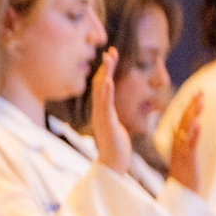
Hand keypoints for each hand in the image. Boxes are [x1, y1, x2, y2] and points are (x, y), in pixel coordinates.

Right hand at [89, 49, 131, 174]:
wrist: (113, 164)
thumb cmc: (116, 146)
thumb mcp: (116, 124)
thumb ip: (113, 114)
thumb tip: (114, 107)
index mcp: (102, 110)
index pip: (103, 85)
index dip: (107, 69)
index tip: (112, 54)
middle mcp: (99, 111)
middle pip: (100, 84)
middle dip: (106, 67)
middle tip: (110, 51)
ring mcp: (101, 117)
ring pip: (101, 91)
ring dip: (105, 74)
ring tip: (109, 60)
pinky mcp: (106, 124)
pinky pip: (105, 105)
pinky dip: (106, 92)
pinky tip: (108, 80)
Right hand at [168, 93, 204, 193]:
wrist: (181, 195)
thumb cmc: (184, 178)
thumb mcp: (183, 157)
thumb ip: (184, 142)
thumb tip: (186, 128)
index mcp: (177, 143)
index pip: (182, 121)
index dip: (189, 108)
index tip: (196, 95)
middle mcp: (178, 145)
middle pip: (184, 121)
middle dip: (192, 106)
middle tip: (200, 92)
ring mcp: (181, 151)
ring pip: (186, 129)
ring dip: (192, 114)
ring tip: (200, 101)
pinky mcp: (187, 159)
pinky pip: (189, 144)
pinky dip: (192, 133)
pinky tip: (197, 123)